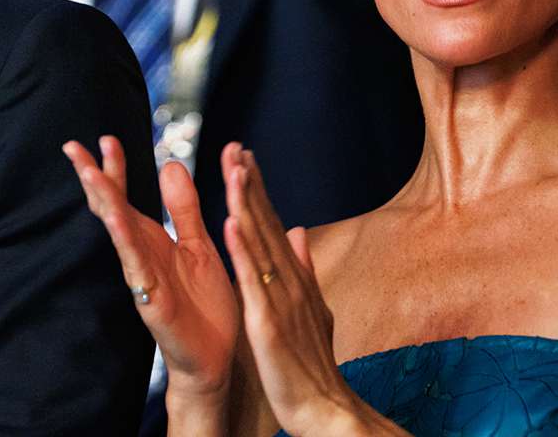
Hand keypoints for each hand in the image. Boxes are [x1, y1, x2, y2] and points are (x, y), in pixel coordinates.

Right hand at [63, 136, 238, 399]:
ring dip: (104, 202)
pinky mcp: (153, 300)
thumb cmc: (205, 306)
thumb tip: (170, 164)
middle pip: (111, 208)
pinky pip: (137, 265)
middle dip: (93, 178)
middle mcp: (141, 254)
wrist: (217, 359)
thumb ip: (184, 208)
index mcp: (153, 239)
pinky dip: (125, 241)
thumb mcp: (198, 244)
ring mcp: (142, 276)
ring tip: (88, 173)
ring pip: (118, 233)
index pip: (127, 196)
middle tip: (72, 146)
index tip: (105, 138)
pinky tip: (116, 219)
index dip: (115, 168)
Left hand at [223, 146, 360, 436]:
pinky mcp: (267, 324)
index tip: (245, 156)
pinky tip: (231, 226)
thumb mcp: (312, 308)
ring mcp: (279, 301)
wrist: (326, 410)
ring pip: (259, 244)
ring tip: (234, 171)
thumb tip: (298, 230)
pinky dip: (242, 252)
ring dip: (247, 206)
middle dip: (252, 185)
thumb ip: (304, 269)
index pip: (273, 224)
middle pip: (266, 225)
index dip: (259, 190)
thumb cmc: (313, 364)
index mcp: (294, 279)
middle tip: (236, 147)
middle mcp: (289, 282)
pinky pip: (252, 283)